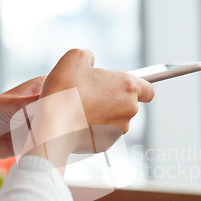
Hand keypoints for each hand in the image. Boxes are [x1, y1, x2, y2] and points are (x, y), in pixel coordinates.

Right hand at [23, 49, 154, 169]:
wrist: (53, 125)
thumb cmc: (65, 91)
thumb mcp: (75, 57)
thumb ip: (89, 56)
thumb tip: (90, 62)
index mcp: (127, 86)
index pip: (148, 89)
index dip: (137, 86)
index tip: (124, 85)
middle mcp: (129, 109)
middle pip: (128, 103)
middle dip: (112, 97)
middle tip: (90, 91)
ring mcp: (119, 129)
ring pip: (115, 118)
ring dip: (102, 112)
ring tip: (80, 106)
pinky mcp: (106, 143)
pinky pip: (103, 132)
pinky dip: (94, 127)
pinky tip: (78, 121)